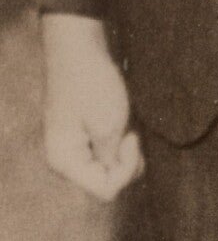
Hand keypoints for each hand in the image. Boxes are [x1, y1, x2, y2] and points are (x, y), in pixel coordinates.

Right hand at [41, 13, 142, 201]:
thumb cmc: (93, 85)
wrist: (80, 50)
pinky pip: (107, 153)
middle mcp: (65, 161)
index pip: (106, 190)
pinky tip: (122, 122)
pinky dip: (120, 142)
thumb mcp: (109, 126)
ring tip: (126, 124)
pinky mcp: (83, 137)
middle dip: (127, 162)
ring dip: (125, 151)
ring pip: (110, 168)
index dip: (126, 169)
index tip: (131, 139)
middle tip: (130, 132)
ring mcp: (73, 149)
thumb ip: (113, 161)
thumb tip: (117, 181)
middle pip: (108, 182)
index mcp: (64, 162)